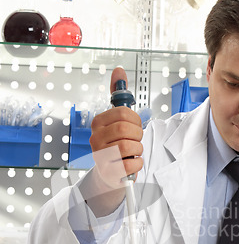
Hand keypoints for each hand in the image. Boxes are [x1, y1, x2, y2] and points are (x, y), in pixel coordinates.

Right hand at [80, 67, 142, 215]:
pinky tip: (131, 163)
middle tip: (134, 141)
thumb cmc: (116, 144)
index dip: (135, 120)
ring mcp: (100, 156)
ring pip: (130, 146)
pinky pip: (132, 164)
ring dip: (137, 150)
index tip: (134, 126)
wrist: (110, 173)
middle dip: (137, 135)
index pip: (123, 112)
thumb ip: (119, 95)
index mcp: (98, 122)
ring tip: (132, 152)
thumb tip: (119, 70)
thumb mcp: (117, 119)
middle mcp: (95, 138)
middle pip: (127, 129)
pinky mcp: (108, 172)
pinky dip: (137, 164)